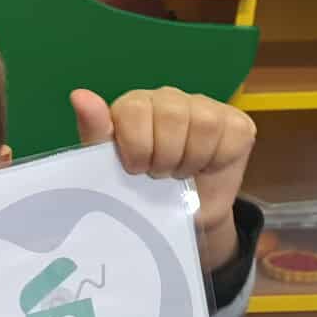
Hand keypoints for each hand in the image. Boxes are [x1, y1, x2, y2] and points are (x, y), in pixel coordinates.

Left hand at [73, 87, 256, 271]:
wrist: (178, 221)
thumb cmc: (138, 191)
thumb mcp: (108, 169)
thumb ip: (95, 132)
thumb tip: (79, 96)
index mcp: (134, 106)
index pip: (134, 110)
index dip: (137, 148)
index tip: (136, 170)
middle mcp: (169, 98)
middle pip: (171, 115)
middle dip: (164, 157)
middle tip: (160, 175)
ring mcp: (205, 107)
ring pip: (204, 124)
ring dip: (190, 161)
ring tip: (181, 173)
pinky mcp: (236, 123)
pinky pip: (231, 135)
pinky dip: (217, 160)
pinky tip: (206, 167)